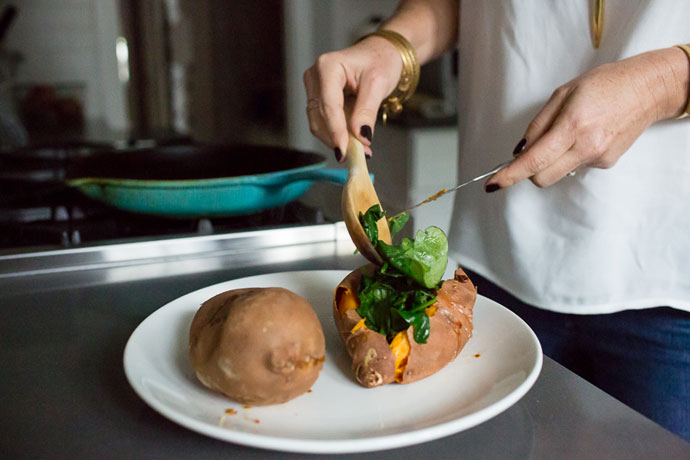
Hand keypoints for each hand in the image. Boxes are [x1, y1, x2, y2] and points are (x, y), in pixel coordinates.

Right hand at [303, 37, 401, 160]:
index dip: (336, 131)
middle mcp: (315, 76)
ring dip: (338, 139)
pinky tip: (355, 141)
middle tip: (359, 155)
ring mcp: (314, 88)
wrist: (381, 54)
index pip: (328, 105)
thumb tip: (361, 137)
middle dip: (338, 138)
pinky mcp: (318, 99)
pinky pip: (324, 123)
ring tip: (361, 149)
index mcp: (328, 66)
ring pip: (319, 124)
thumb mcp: (378, 85)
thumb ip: (367, 112)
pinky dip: (338, 135)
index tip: (344, 151)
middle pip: (319, 117)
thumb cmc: (380, 61)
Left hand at [485, 47, 689, 190]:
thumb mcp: (562, 94)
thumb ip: (538, 125)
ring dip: (551, 160)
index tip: (493, 184)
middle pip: (542, 177)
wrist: (647, 89)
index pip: (534, 160)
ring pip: (558, 173)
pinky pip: (575, 166)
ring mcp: (598, 158)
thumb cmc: (604, 85)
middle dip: (529, 170)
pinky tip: (585, 135)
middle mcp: (586, 147)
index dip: (510, 175)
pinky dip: (570, 155)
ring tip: (568, 132)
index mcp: (572, 126)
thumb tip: (520, 151)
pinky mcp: (606, 163)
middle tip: (528, 152)